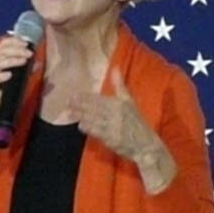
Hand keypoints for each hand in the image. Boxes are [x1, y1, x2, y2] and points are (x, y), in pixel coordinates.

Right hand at [0, 36, 35, 123]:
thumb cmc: (1, 97)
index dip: (15, 42)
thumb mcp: (15, 82)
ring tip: (23, 62)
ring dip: (10, 62)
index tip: (28, 43)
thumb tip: (37, 63)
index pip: (2, 46)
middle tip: (30, 54)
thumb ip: (23, 71)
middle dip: (17, 51)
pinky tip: (9, 75)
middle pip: (0, 53)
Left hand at [70, 68, 176, 191]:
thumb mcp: (130, 101)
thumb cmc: (137, 122)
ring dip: (81, 115)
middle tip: (68, 102)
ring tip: (70, 112)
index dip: (85, 97)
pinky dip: (88, 127)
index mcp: (120, 103)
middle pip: (94, 108)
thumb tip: (115, 68)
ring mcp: (113, 127)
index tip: (74, 95)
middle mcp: (116, 114)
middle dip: (80, 105)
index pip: (99, 99)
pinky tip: (81, 125)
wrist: (146, 144)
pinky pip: (97, 131)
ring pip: (93, 119)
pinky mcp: (111, 139)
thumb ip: (120, 85)